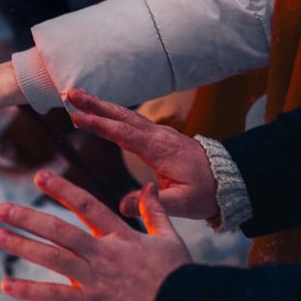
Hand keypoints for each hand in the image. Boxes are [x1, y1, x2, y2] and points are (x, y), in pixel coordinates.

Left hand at [0, 173, 190, 300]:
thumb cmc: (179, 279)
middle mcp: (104, 254)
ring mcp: (96, 280)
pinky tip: (7, 285)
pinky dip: (30, 291)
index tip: (40, 176)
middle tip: (2, 209)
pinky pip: (55, 296)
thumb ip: (155, 212)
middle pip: (61, 230)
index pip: (87, 206)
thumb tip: (149, 185)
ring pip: (53, 258)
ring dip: (23, 246)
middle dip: (29, 218)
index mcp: (121, 236)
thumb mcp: (170, 240)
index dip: (62, 189)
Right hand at [65, 88, 216, 219]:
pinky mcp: (158, 137)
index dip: (99, 124)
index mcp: (160, 149)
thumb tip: (122, 206)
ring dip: (101, 105)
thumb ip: (155, 205)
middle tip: (70, 93)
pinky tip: (100, 111)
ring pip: (125, 115)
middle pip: (122, 115)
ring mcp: (159, 134)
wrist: (230, 180)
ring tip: (76, 96)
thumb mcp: (183, 204)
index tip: (77, 117)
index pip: (124, 133)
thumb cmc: (207, 192)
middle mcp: (157, 136)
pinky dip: (112, 113)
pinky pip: (131, 121)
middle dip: (95, 104)